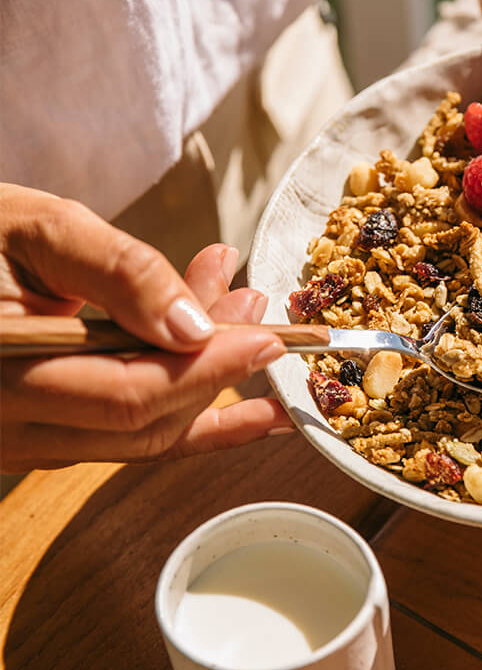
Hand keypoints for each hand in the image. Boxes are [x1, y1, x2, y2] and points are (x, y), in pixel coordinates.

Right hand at [0, 185, 291, 471]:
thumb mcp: (41, 229)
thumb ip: (120, 274)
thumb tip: (193, 328)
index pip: (127, 394)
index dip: (209, 370)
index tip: (268, 339)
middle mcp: (4, 426)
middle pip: (142, 423)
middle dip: (217, 371)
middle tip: (260, 315)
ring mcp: (20, 439)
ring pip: (139, 433)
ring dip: (204, 379)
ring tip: (240, 310)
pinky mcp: (38, 435)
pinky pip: (121, 436)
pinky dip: (182, 408)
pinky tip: (237, 395)